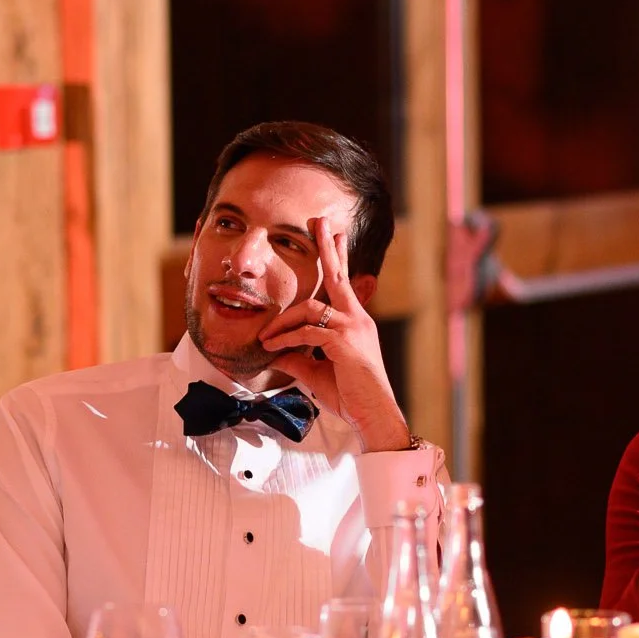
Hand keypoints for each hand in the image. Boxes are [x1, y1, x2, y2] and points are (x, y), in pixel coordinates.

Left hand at [257, 218, 410, 451]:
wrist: (373, 416)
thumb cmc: (351, 397)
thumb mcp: (317, 374)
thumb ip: (298, 358)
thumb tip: (274, 351)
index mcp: (355, 323)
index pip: (343, 286)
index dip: (339, 259)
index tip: (337, 235)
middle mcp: (358, 319)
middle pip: (337, 276)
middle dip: (327, 248)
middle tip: (319, 221)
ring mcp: (353, 328)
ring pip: (311, 308)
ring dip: (283, 319)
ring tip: (265, 335)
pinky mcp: (344, 342)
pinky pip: (308, 332)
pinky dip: (286, 338)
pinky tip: (272, 347)